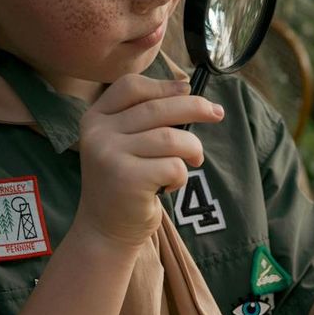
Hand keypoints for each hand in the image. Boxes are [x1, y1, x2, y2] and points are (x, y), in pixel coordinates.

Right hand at [72, 75, 223, 248]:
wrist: (106, 229)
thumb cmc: (125, 181)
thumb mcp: (124, 143)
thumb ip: (145, 119)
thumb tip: (189, 92)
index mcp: (96, 118)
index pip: (130, 87)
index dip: (163, 85)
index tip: (188, 88)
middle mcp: (98, 134)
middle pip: (157, 109)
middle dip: (195, 108)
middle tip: (217, 114)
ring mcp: (109, 156)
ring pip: (170, 138)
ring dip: (192, 149)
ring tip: (193, 161)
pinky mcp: (127, 179)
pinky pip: (173, 166)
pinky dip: (181, 175)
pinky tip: (169, 186)